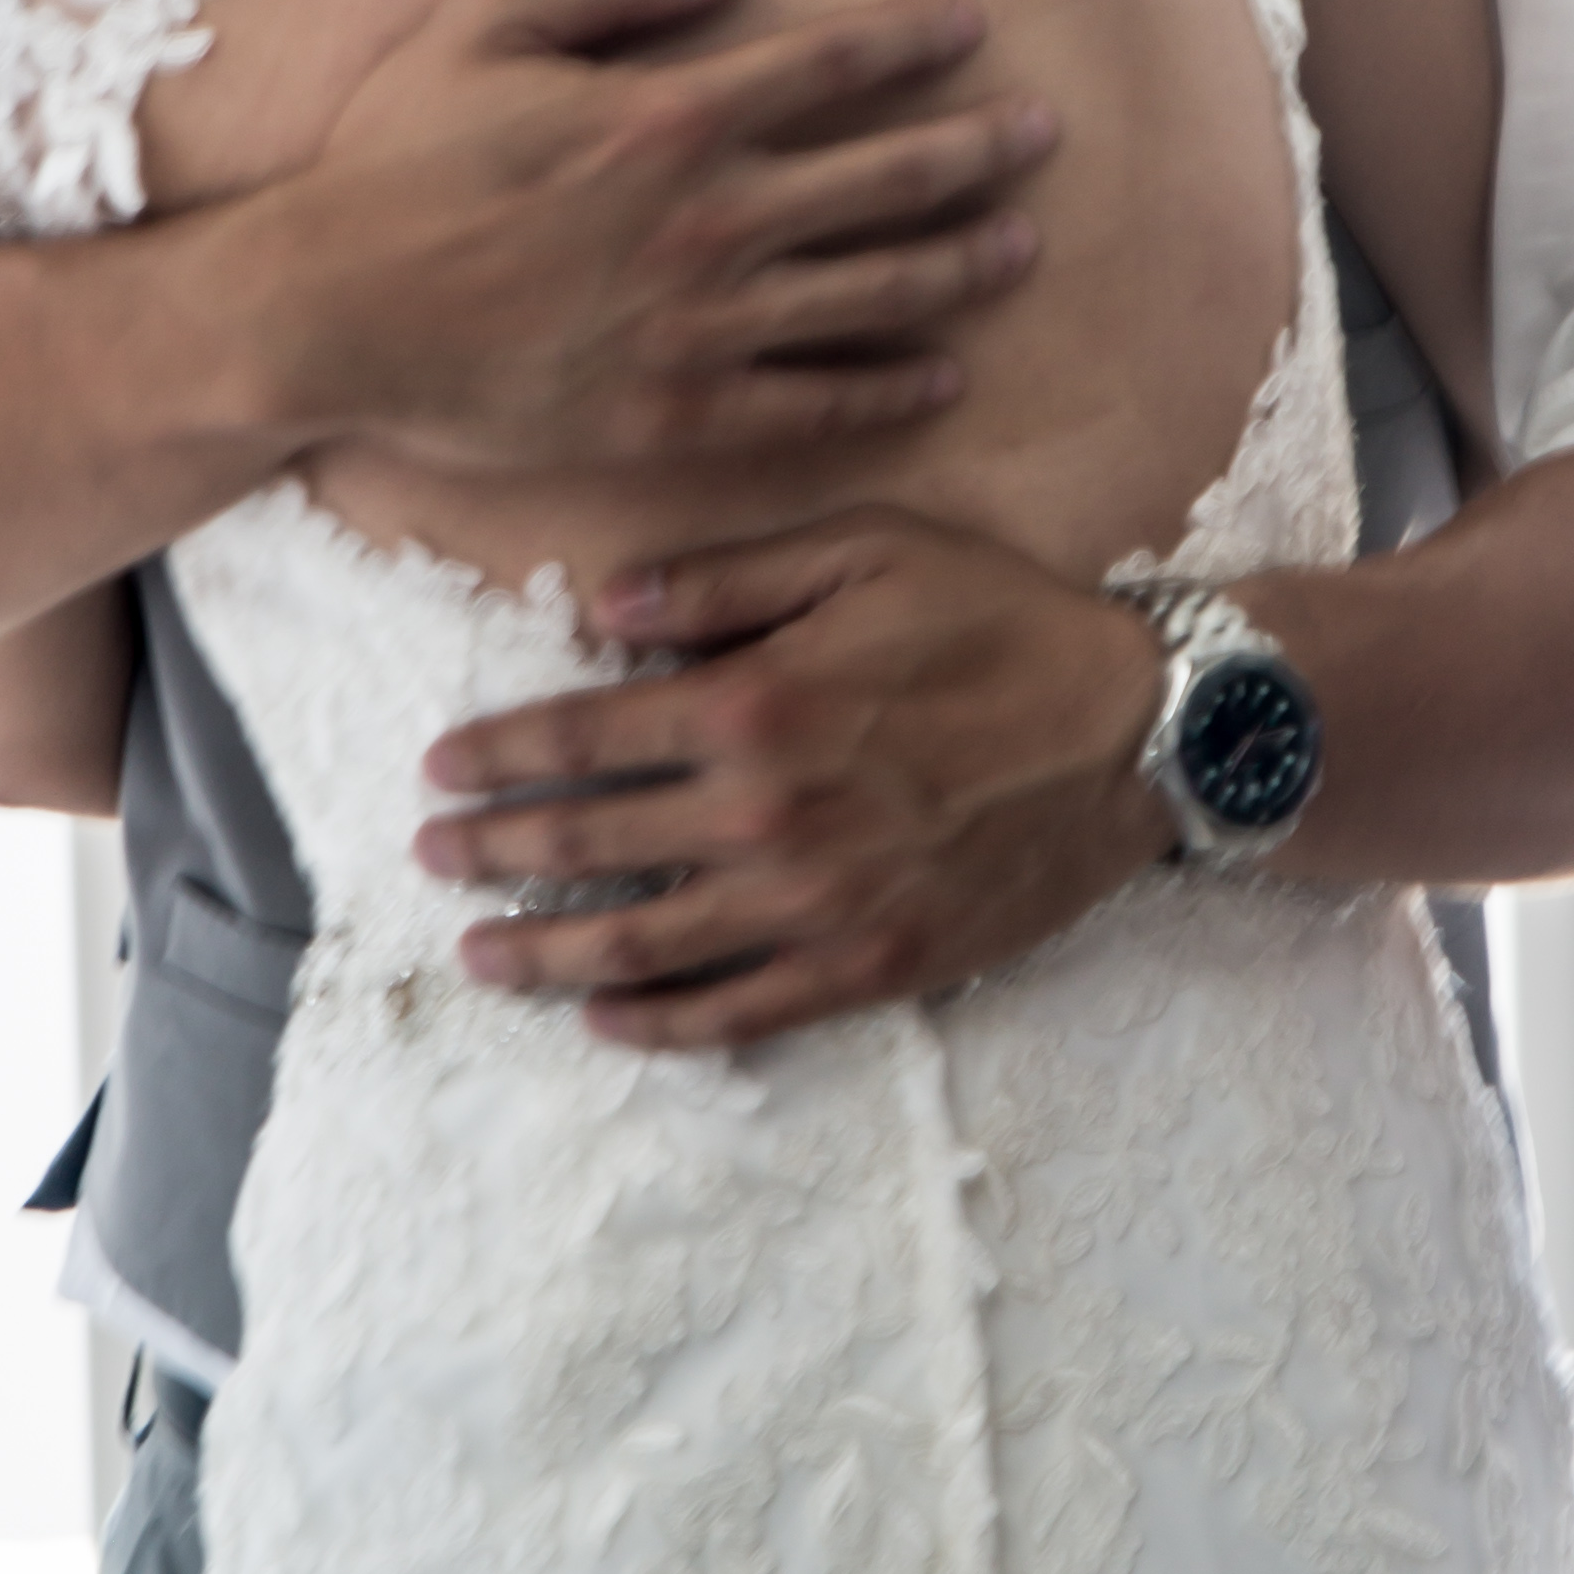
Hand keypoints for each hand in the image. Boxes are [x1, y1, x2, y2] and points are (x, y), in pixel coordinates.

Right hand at [269, 0, 1056, 475]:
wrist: (330, 313)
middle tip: (1043, 135)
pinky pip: (814, 403)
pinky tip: (943, 376)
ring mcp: (701, 324)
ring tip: (1021, 247)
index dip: (912, 41)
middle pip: (883, 178)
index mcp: (669, 117)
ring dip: (958, 265)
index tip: (973, 25)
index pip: (829, 66)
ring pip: (872, 292)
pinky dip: (887, 388)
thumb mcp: (483, 24)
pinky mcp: (677, 414)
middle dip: (976, 150)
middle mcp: (709, 219)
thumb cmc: (392, 162)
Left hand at [413, 504, 1173, 1046]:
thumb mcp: (865, 549)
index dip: (495, 758)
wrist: (1141, 730)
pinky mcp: (869, 966)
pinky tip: (605, 1020)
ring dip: (544, 955)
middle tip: (432, 859)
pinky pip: (739, 1011)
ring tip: (482, 956)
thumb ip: (723, 577)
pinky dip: (660, 1024)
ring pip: (640, 946)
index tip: (439, 770)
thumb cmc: (1001, 619)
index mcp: (754, 701)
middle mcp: (766, 813)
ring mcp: (815, 903)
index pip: (580, 738)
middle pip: (586, 848)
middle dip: (492, 855)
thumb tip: (597, 606)